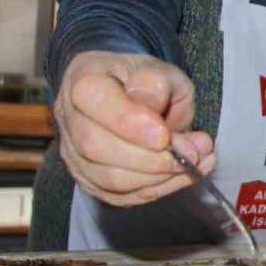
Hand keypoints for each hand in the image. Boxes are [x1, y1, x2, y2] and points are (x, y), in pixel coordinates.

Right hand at [54, 51, 215, 206]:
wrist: (134, 98)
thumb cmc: (145, 82)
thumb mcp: (159, 70)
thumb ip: (156, 83)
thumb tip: (153, 105)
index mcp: (83, 80)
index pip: (94, 100)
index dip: (129, 122)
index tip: (164, 134)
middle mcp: (70, 118)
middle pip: (96, 147)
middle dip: (151, 157)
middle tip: (191, 152)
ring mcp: (75, 154)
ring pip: (109, 178)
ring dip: (159, 176)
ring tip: (196, 161)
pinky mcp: (90, 181)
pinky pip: (122, 196)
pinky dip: (160, 189)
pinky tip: (187, 174)